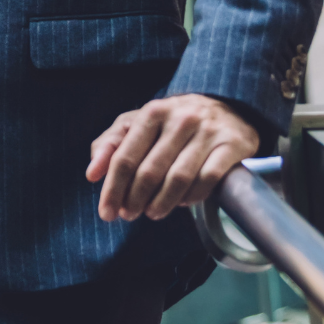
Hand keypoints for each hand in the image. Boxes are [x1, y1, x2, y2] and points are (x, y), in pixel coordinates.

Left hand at [85, 94, 259, 221]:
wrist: (227, 108)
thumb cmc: (171, 122)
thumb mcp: (137, 124)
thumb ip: (110, 145)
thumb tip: (92, 174)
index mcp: (152, 112)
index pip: (125, 157)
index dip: (113, 189)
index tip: (107, 213)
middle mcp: (181, 118)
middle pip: (150, 171)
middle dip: (135, 200)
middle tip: (129, 215)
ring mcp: (208, 131)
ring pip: (179, 178)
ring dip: (161, 203)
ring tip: (152, 213)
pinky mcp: (231, 145)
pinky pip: (208, 180)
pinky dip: (192, 197)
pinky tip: (182, 203)